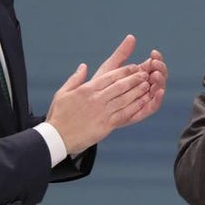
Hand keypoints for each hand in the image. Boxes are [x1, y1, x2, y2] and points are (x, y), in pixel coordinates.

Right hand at [47, 35, 164, 152]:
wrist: (57, 138)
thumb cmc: (58, 116)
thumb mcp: (62, 93)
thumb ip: (75, 79)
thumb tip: (83, 66)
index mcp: (86, 90)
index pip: (110, 76)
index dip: (124, 71)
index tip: (134, 67)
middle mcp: (96, 99)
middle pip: (120, 86)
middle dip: (134, 78)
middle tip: (145, 74)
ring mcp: (102, 112)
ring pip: (124, 99)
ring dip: (138, 91)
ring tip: (147, 85)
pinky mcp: (106, 125)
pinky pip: (124, 114)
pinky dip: (135, 107)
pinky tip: (143, 103)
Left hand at [95, 35, 166, 125]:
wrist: (87, 108)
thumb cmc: (97, 86)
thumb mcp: (110, 68)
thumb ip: (121, 54)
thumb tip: (131, 37)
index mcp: (137, 76)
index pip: (153, 65)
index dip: (157, 59)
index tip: (154, 53)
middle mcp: (143, 88)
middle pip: (159, 77)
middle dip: (160, 69)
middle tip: (155, 65)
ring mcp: (142, 101)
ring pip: (158, 91)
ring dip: (160, 82)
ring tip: (155, 75)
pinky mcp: (139, 114)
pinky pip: (152, 108)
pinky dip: (158, 100)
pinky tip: (159, 91)